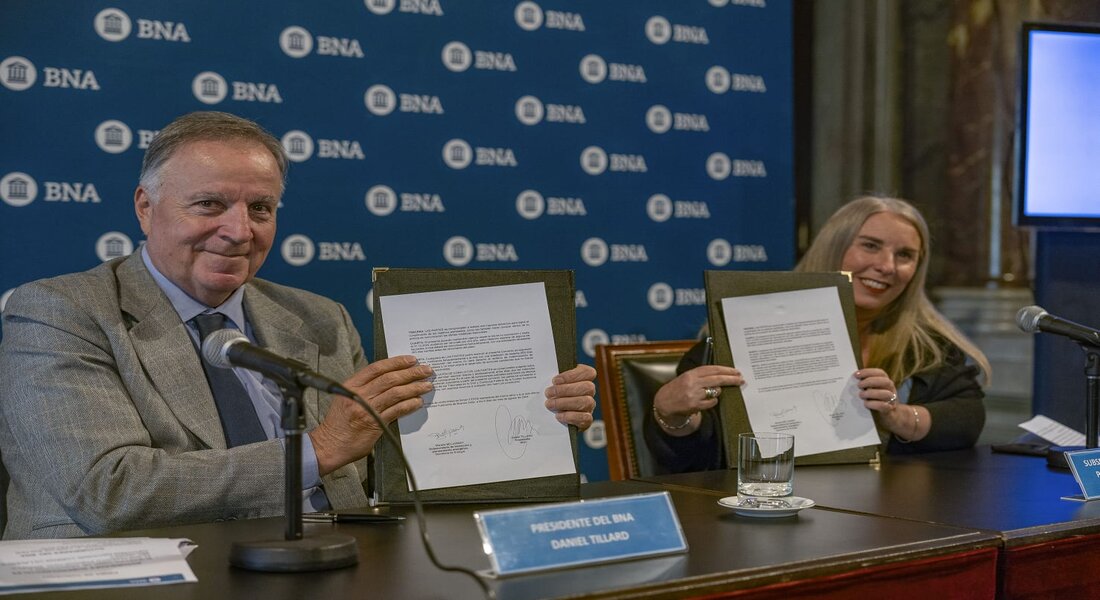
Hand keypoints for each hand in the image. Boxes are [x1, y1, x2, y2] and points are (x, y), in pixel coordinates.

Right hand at [310, 355, 432, 475]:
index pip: (377, 368)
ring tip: (427, 386)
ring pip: (396, 393)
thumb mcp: (345, 397)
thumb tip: (390, 379)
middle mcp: (359, 395)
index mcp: (351, 385)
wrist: (329, 446)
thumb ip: (364, 388)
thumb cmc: (339, 422)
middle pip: (389, 379)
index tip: (411, 359)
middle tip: (426, 370)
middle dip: (411, 372)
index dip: (396, 362)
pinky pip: (396, 411)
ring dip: (414, 388)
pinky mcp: (375, 424)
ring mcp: (367, 409)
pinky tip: (418, 402)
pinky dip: (409, 405)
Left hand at [544, 364, 596, 429]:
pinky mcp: (587, 420)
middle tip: (548, 393)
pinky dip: (570, 416)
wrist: (553, 413)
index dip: (572, 375)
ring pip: (586, 402)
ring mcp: (590, 406)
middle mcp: (589, 391)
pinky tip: (558, 415)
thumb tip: (544, 374)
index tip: (555, 380)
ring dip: (565, 403)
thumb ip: (553, 378)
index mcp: (584, 377)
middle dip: (565, 390)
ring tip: (550, 404)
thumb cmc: (553, 393)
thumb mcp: (554, 382)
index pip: (587, 372)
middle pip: (587, 387)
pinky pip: (585, 418)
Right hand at [652, 365, 742, 421]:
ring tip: (713, 392)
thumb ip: (701, 376)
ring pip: (715, 391)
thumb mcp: (686, 378)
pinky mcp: (695, 405)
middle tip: (741, 379)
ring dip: (718, 391)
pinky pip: (712, 402)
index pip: (712, 369)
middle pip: (717, 379)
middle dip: (731, 379)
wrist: (664, 403)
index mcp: (691, 374)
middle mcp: (693, 383)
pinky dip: (712, 401)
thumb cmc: (677, 389)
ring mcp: (694, 394)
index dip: (726, 369)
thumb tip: (721, 374)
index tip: (736, 371)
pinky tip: (708, 400)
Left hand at [854, 368, 923, 438]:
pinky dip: (873, 404)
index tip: (856, 375)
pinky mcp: (889, 410)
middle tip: (859, 385)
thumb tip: (854, 378)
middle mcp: (891, 389)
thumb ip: (867, 384)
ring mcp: (892, 400)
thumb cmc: (878, 400)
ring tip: (861, 395)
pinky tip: (866, 404)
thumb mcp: (874, 390)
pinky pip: (883, 406)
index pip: (880, 373)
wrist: (891, 416)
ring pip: (886, 394)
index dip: (868, 372)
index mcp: (886, 382)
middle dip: (870, 381)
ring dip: (871, 393)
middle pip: (885, 381)